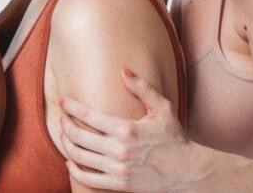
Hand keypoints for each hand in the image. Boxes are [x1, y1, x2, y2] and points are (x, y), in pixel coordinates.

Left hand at [59, 68, 193, 190]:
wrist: (189, 174)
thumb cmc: (175, 140)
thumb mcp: (163, 110)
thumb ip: (143, 89)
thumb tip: (123, 71)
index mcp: (126, 129)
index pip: (88, 116)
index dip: (71, 107)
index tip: (64, 101)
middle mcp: (119, 150)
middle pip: (78, 136)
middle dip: (65, 125)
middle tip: (63, 118)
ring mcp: (118, 169)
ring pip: (79, 156)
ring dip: (66, 145)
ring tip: (64, 136)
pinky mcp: (120, 184)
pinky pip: (88, 179)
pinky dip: (74, 170)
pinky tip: (69, 162)